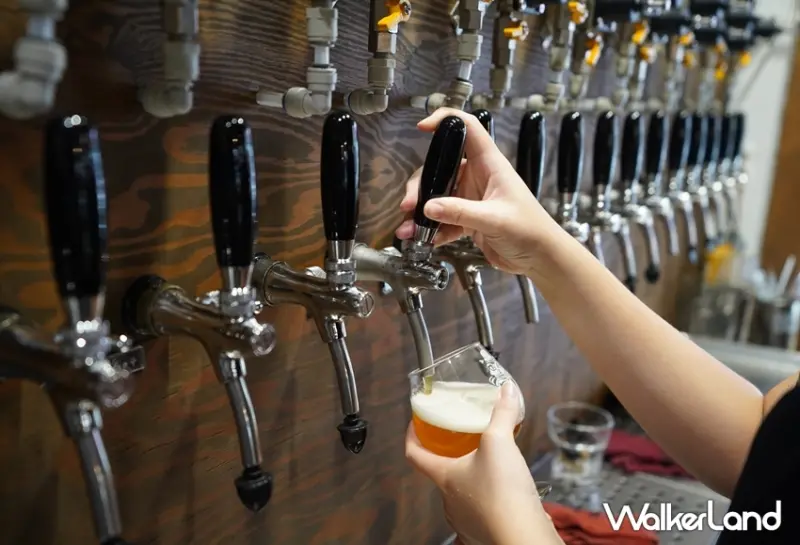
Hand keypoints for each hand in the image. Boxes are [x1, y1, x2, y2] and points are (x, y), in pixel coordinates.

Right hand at [395, 108, 561, 274]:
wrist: (541, 258)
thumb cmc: (531, 231)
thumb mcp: (494, 220)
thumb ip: (461, 212)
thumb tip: (428, 207)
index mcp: (490, 165)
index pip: (468, 129)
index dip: (445, 121)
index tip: (422, 127)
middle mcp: (478, 177)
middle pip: (441, 167)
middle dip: (421, 185)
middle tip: (409, 204)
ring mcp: (472, 198)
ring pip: (438, 196)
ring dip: (421, 211)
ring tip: (409, 229)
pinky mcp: (469, 219)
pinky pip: (444, 218)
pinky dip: (431, 228)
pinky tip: (424, 239)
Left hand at [406, 382, 558, 544]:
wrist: (522, 535)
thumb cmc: (502, 490)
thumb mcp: (501, 442)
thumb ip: (503, 414)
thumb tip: (507, 389)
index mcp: (444, 476)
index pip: (414, 455)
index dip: (411, 437)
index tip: (415, 425)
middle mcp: (448, 500)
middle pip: (441, 473)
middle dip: (450, 456)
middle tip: (463, 439)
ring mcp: (463, 520)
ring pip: (461, 493)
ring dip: (472, 478)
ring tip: (490, 463)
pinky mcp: (482, 532)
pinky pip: (480, 510)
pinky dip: (488, 498)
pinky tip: (504, 490)